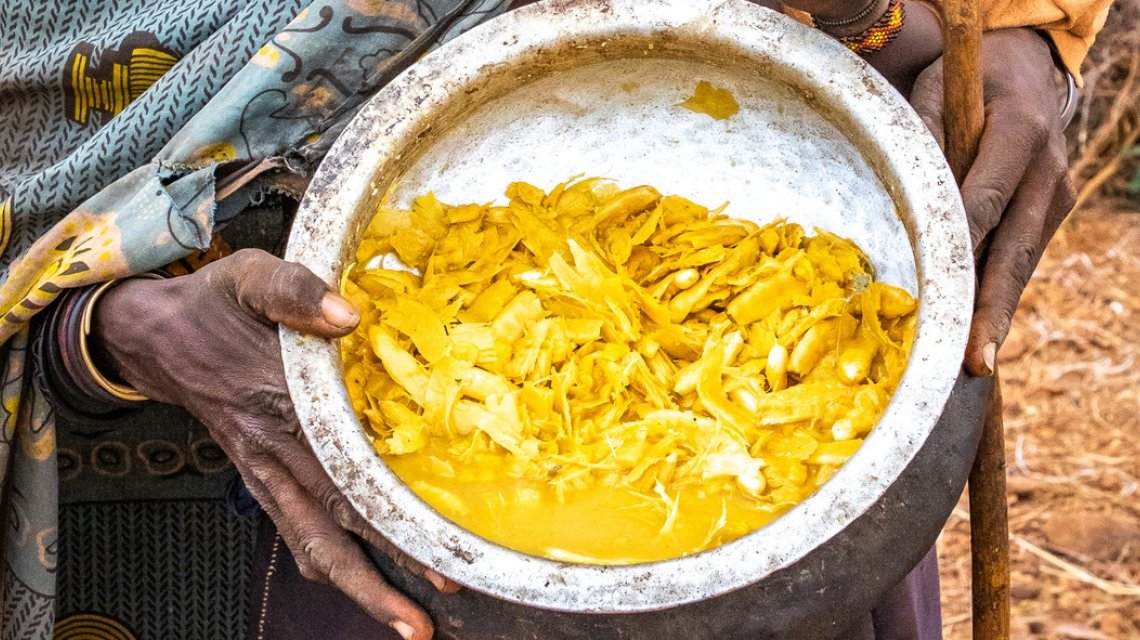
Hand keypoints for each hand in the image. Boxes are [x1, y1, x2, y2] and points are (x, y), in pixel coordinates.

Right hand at [90, 249, 454, 639]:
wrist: (153, 334)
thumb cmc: (211, 303)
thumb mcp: (250, 275)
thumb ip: (296, 290)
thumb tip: (347, 315)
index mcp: (281, 404)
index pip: (345, 471)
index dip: (389, 511)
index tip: (434, 541)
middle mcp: (275, 451)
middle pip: (337, 525)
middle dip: (387, 571)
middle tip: (439, 605)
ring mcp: (265, 471)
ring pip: (313, 542)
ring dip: (360, 586)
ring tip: (406, 623)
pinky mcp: (260, 476)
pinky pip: (295, 531)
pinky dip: (328, 562)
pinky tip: (359, 584)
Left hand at [909, 28, 1076, 375]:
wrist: (1024, 69)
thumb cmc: (967, 83)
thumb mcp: (936, 93)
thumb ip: (923, 140)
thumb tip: (912, 197)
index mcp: (1020, 131)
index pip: (985, 198)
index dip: (963, 246)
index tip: (943, 289)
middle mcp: (1048, 168)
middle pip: (1016, 248)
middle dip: (993, 307)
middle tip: (976, 357)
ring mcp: (1058, 193)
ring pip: (1024, 261)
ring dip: (999, 312)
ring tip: (977, 360)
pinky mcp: (1053, 209)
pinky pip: (1023, 255)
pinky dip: (1001, 292)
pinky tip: (982, 330)